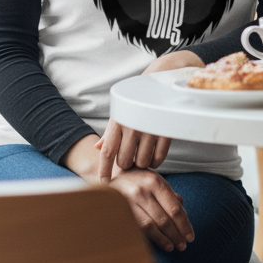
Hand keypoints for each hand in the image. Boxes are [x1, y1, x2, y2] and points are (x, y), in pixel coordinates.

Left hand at [97, 50, 203, 180]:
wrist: (162, 81)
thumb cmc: (137, 99)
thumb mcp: (121, 112)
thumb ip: (110, 131)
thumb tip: (96, 147)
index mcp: (119, 121)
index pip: (108, 151)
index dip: (104, 169)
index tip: (104, 182)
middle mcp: (133, 126)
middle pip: (125, 161)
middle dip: (126, 164)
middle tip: (130, 158)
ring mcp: (150, 129)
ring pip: (142, 162)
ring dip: (142, 163)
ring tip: (142, 154)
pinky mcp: (166, 131)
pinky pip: (159, 158)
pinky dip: (156, 162)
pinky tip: (154, 156)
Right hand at [108, 167, 194, 251]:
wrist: (110, 174)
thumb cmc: (138, 179)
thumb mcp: (155, 180)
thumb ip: (170, 195)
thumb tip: (183, 213)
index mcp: (155, 182)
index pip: (174, 208)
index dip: (184, 224)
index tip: (190, 236)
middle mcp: (142, 190)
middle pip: (164, 218)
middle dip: (176, 234)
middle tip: (183, 245)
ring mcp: (128, 201)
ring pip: (150, 226)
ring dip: (164, 239)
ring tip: (173, 247)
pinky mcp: (118, 210)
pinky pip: (136, 227)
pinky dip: (149, 237)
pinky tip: (157, 243)